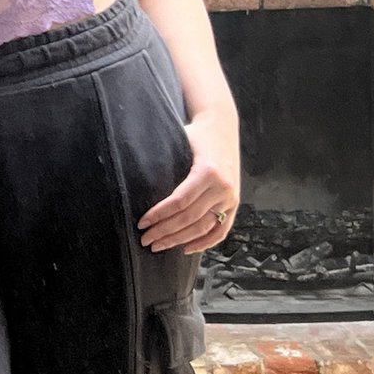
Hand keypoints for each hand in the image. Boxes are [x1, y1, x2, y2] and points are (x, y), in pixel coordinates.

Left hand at [137, 105, 240, 254]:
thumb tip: (138, 185)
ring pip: (203, 227)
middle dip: (165, 231)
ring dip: (179, 240)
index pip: (179, 201)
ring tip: (159, 245)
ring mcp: (231, 197)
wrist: (222, 125)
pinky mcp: (234, 203)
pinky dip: (204, 242)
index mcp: (208, 171)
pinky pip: (220, 230)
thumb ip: (167, 163)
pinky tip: (186, 248)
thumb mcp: (181, 141)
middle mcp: (222, 187)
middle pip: (189, 218)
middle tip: (145, 239)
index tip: (142, 223)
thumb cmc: (196, 133)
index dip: (159, 215)